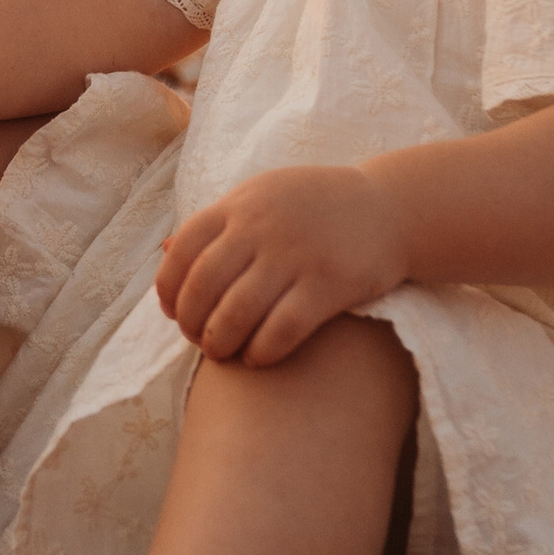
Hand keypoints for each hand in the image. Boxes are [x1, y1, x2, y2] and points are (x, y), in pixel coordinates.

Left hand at [154, 166, 408, 365]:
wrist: (389, 207)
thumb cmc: (316, 207)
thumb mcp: (263, 196)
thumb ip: (218, 223)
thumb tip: (164, 251)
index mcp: (240, 203)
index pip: (183, 249)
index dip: (169, 288)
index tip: (172, 312)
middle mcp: (262, 227)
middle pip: (203, 286)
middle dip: (192, 323)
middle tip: (198, 340)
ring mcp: (295, 255)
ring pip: (236, 312)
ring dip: (220, 343)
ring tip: (222, 353)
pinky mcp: (329, 284)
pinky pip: (282, 330)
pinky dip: (261, 351)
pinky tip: (258, 357)